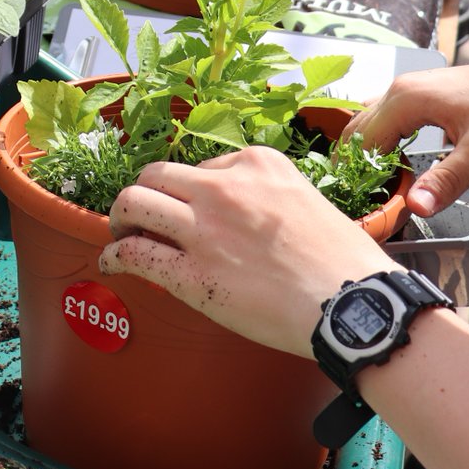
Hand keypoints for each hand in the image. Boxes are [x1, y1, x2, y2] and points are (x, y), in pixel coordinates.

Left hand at [99, 148, 393, 359]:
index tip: (188, 211)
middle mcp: (222, 188)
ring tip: (120, 232)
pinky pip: (135, 254)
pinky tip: (113, 263)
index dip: (187, 192)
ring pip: (133, 202)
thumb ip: (264, 194)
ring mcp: (204, 229)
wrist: (355, 305)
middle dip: (142, 194)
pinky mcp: (193, 274)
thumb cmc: (342, 261)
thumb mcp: (304, 197)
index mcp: (254, 163)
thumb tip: (237, 213)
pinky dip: (114, 256)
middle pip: (154, 174)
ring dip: (119, 217)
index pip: (198, 168)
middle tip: (140, 216)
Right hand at [344, 57, 468, 216]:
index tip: (356, 199)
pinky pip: (382, 113)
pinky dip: (377, 135)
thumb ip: (445, 180)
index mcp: (405, 100)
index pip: (363, 140)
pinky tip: (388, 156)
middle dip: (353, 161)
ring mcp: (406, 86)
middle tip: (354, 194)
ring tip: (367, 180)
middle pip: (358, 127)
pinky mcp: (417, 91)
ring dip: (363, 148)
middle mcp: (399, 89)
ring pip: (368, 119)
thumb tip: (415, 208)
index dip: (357, 171)